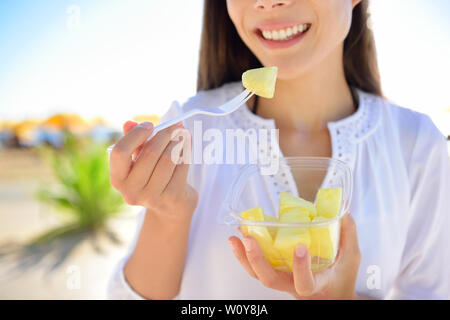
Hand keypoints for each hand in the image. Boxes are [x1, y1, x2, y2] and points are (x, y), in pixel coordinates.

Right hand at [109, 120, 197, 221]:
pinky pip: (181, 167)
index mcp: (118, 179)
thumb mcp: (139, 160)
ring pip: (168, 159)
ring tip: (183, 134)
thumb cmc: (152, 176)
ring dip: (177, 142)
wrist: (171, 206)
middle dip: (164, 134)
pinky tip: (188, 143)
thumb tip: (129, 123)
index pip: (120, 152)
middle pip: (149, 153)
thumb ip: (133, 142)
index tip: (150, 125)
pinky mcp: (171, 198)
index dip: (136, 135)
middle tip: (175, 125)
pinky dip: (186, 151)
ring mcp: (152, 197)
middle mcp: (131, 191)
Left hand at [228, 214, 360, 298]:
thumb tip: (342, 212)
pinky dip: (244, 253)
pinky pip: (255, 267)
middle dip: (257, 259)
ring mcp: (281, 280)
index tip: (300, 248)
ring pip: (258, 274)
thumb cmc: (341, 279)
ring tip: (236, 237)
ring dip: (244, 256)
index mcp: (314, 284)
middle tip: (249, 239)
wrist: (331, 296)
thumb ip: (348, 235)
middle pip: (269, 280)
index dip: (300, 267)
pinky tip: (239, 236)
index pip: (304, 282)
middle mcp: (293, 285)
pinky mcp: (274, 272)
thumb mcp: (351, 258)